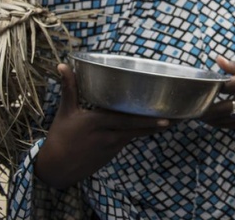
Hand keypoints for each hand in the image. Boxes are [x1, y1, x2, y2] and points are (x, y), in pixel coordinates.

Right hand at [35, 63, 172, 188]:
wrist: (56, 169)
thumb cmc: (60, 137)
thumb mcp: (65, 112)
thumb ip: (70, 88)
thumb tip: (63, 65)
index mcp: (97, 122)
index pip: (125, 119)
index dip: (144, 117)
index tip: (161, 110)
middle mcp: (108, 135)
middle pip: (137, 128)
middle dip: (157, 123)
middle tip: (178, 117)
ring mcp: (113, 146)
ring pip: (138, 134)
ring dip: (156, 128)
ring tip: (176, 120)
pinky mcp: (114, 152)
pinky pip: (132, 139)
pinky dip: (145, 132)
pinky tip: (159, 126)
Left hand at [199, 56, 234, 128]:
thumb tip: (217, 59)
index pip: (229, 85)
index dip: (212, 87)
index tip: (198, 87)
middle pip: (225, 107)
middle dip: (206, 109)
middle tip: (192, 107)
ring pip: (227, 119)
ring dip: (210, 118)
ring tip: (197, 113)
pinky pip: (232, 125)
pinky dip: (219, 123)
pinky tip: (210, 120)